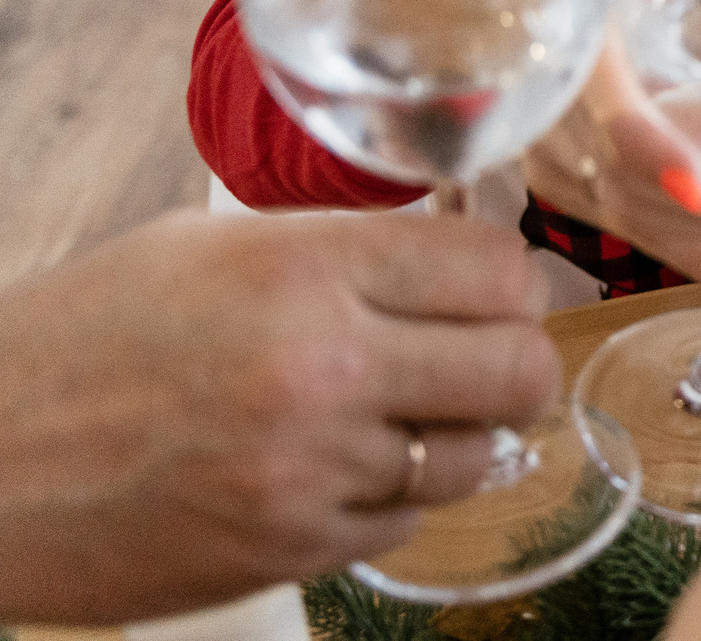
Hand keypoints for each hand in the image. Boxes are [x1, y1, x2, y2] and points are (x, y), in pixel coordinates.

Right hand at [0, 210, 558, 624]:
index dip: (505, 279)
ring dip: (455, 436)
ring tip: (395, 415)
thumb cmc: (83, 339)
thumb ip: (342, 251)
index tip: (486, 287)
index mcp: (307, 274)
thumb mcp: (213, 249)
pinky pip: (407, 522)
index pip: (496, 271)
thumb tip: (453, 255)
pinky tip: (336, 468)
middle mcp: (326, 371)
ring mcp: (314, 471)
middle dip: (513, 359)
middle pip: (520, 367)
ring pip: (476, 455)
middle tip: (478, 355)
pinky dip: (391, 497)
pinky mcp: (293, 549)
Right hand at [521, 35, 700, 307]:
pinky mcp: (562, 190)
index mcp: (579, 54)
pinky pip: (630, 231)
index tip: (698, 188)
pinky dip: (693, 256)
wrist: (493, 12)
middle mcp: (554, 120)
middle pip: (635, 184)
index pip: (609, 114)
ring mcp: (551, 163)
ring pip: (633, 219)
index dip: (652, 153)